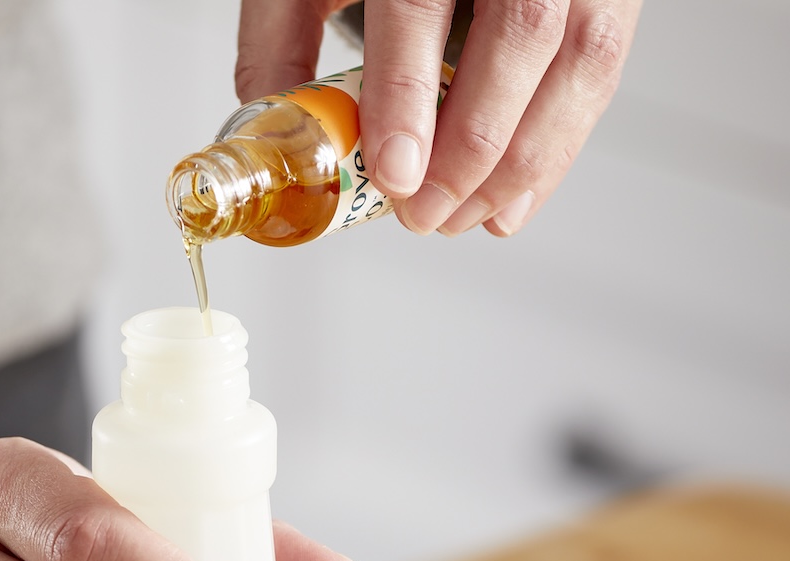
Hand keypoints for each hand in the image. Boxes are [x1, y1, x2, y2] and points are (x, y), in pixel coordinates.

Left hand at [236, 0, 641, 236]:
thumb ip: (280, 43)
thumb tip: (278, 136)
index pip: (419, 4)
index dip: (409, 97)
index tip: (396, 173)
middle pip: (521, 35)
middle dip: (472, 149)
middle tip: (424, 214)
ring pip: (580, 59)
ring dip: (523, 162)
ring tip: (462, 218)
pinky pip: (604, 68)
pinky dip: (560, 147)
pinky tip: (512, 198)